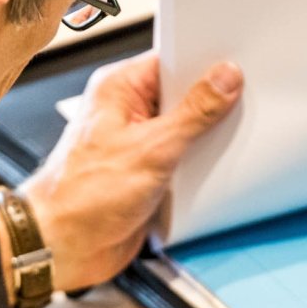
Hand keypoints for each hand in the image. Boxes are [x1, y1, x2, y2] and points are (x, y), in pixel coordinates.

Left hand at [19, 52, 243, 291]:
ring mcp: (137, 142)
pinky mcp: (147, 172)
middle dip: (212, 103)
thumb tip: (224, 79)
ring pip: (186, 129)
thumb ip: (193, 113)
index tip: (239, 67)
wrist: (63, 248)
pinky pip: (183, 158)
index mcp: (118, 88)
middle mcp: (126, 111)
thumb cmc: (81, 196)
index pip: (172, 59)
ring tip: (229, 141)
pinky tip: (216, 168)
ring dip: (207, 138)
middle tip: (242, 106)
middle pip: (183, 94)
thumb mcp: (151, 149)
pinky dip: (199, 164)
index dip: (205, 62)